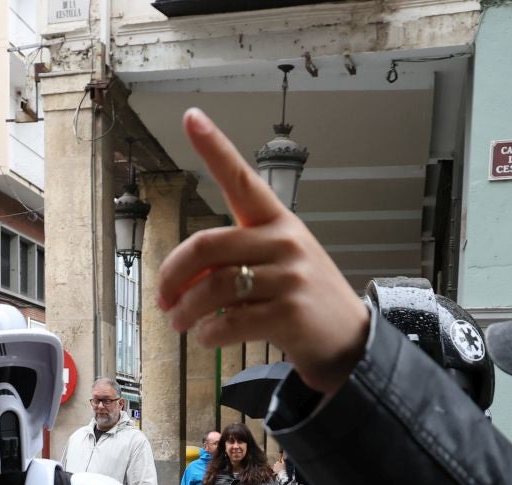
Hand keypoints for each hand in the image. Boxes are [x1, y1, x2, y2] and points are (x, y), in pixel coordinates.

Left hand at [157, 109, 369, 394]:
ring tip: (179, 323)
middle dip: (173, 274)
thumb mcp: (278, 264)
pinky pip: (230, 322)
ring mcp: (289, 278)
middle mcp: (284, 242)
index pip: (242, 178)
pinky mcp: (289, 314)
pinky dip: (208, 334)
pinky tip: (206, 337)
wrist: (348, 339)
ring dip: (186, 310)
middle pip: (208, 246)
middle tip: (163, 298)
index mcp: (277, 221)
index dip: (214, 147)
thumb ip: (234, 261)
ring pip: (215, 287)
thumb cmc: (303, 298)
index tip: (191, 117)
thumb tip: (182, 279)